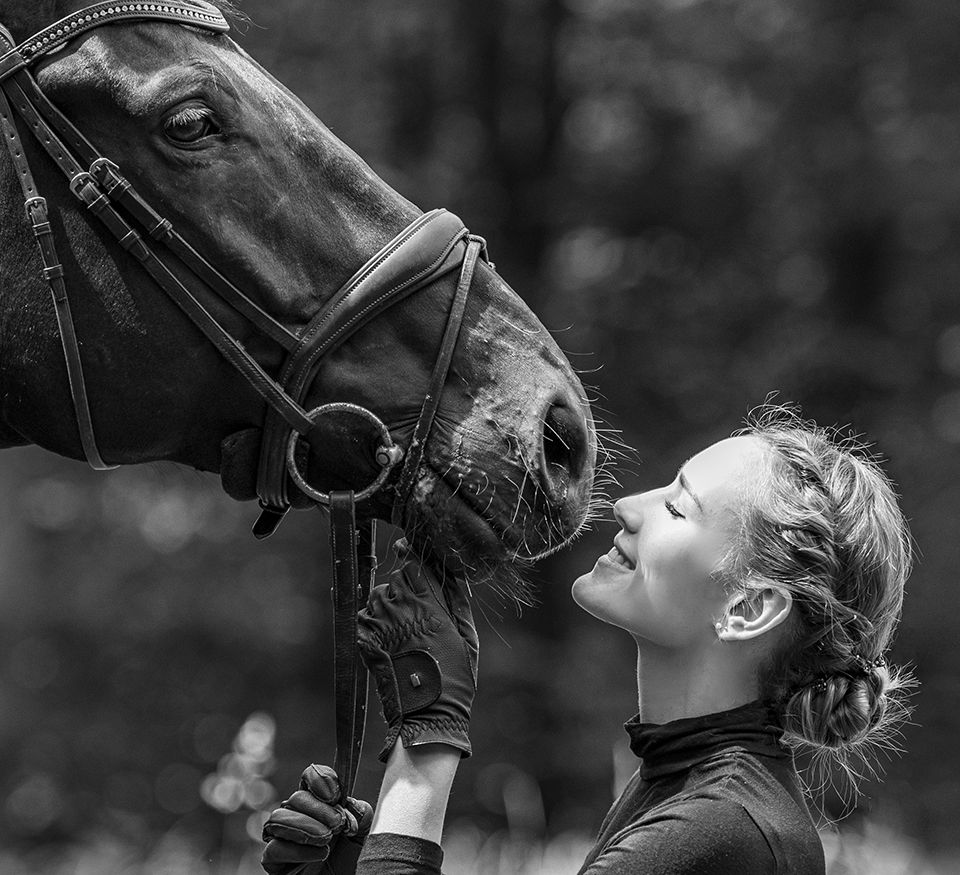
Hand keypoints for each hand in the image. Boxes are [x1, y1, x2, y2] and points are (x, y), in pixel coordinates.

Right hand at [261, 764, 373, 874]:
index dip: (320, 779)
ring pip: (277, 818)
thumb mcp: (362, 836)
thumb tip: (350, 803)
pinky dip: (297, 850)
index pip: (310, 778)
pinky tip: (320, 855)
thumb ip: (361, 814)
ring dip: (305, 826)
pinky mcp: (274, 864)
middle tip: (337, 824)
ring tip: (326, 839)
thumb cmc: (351, 863)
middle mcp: (298, 818)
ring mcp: (283, 840)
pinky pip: (273, 849)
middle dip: (318, 808)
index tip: (335, 795)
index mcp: (319, 805)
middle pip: (296, 797)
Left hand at [358, 540, 478, 759]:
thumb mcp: (468, 637)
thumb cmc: (455, 678)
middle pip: (395, 579)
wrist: (429, 715)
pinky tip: (386, 635)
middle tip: (414, 604)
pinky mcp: (367, 643)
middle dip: (403, 585)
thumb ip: (458, 601)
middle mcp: (403, 610)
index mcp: (430, 605)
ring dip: (386, 601)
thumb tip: (452, 572)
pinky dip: (371, 621)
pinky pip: (363, 618)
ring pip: (377, 595)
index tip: (408, 551)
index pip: (413, 565)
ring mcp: (382, 626)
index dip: (411, 557)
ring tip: (400, 621)